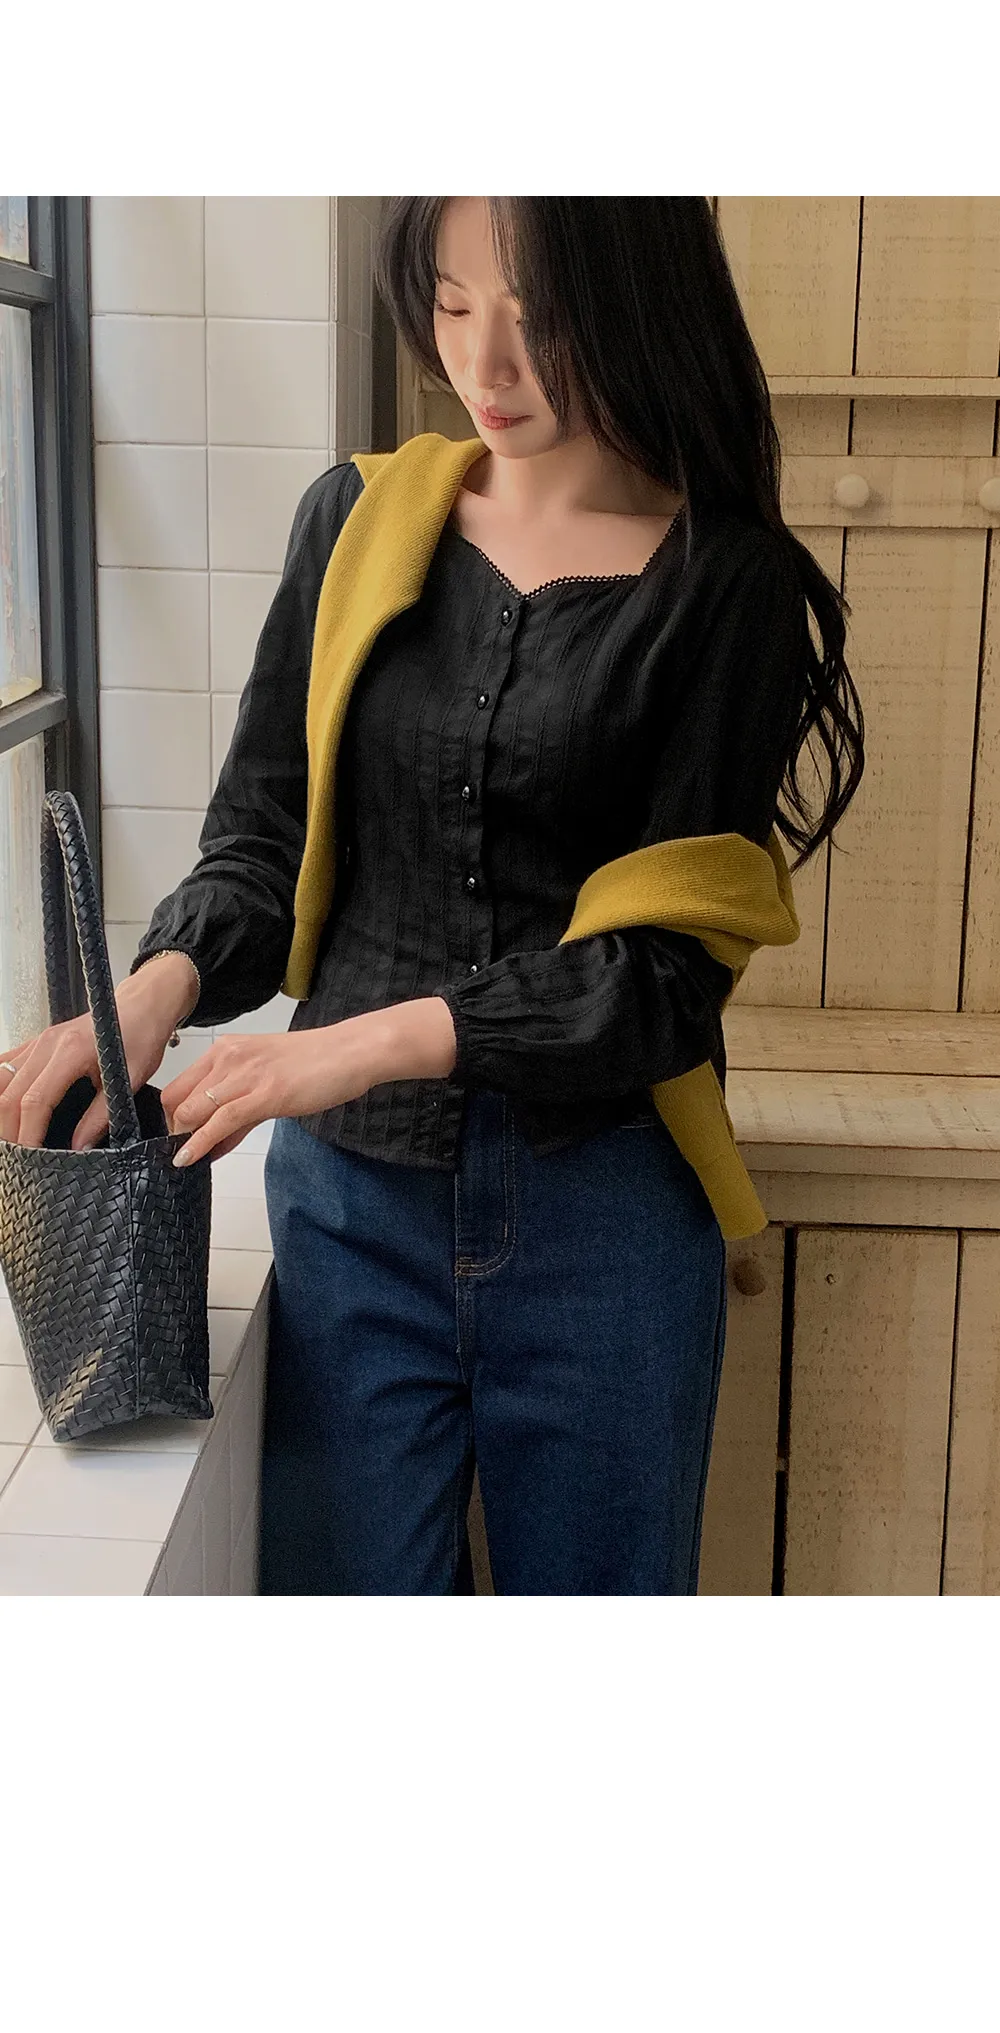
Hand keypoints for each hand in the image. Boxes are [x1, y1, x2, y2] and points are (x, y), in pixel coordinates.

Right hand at [0, 1004, 170, 1151]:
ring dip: (2, 1112)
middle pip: (10, 1095)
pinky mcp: (36, 1043)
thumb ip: (102, 1116)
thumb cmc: (140, 1034)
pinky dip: (2, 1090)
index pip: (35, 1101)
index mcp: (71, 1051)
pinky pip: (5, 1066)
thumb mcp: (130, 1079)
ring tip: (12, 1138)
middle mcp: (48, 1044)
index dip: (28, 1133)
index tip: (30, 1156)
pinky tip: (5, 1109)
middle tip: (19, 1157)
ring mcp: (38, 1042)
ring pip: (2, 1080)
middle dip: (10, 1130)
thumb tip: (80, 1146)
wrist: (141, 1005)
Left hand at [162, 1024, 372, 1166]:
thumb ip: (239, 1108)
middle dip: (175, 1132)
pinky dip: (200, 1143)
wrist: (350, 1053)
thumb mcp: (265, 1079)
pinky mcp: (265, 1095)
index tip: (179, 1139)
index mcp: (226, 1050)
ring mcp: (245, 1076)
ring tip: (185, 1161)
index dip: (172, 1118)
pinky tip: (190, 1159)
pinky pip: (221, 1122)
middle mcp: (228, 1058)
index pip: (179, 1086)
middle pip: (177, 1101)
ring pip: (193, 1112)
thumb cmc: (314, 1064)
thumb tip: (216, 1139)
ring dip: (184, 1141)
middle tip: (185, 1153)